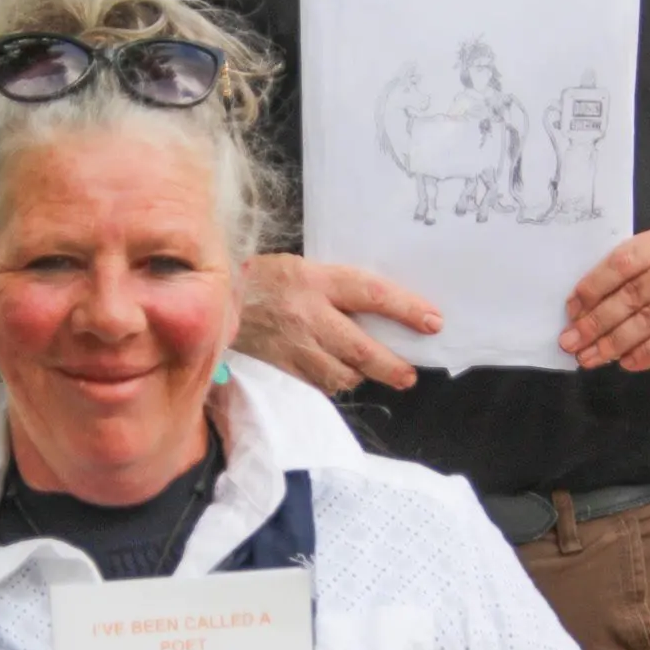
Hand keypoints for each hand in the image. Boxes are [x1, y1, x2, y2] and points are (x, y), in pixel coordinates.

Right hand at [237, 253, 441, 393]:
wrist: (216, 300)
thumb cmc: (265, 277)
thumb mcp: (304, 266)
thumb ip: (337, 286)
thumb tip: (379, 308)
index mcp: (317, 280)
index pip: (372, 295)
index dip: (406, 310)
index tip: (433, 322)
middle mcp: (309, 315)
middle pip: (361, 348)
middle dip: (391, 365)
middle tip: (409, 374)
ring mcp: (295, 345)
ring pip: (341, 373)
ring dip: (362, 376)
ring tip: (374, 373)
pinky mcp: (283, 366)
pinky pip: (318, 382)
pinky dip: (335, 381)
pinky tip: (341, 374)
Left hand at [559, 222, 649, 370]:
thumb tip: (598, 300)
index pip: (623, 260)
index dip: (592, 286)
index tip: (572, 308)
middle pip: (630, 294)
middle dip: (595, 321)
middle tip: (571, 341)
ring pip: (647, 320)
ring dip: (613, 343)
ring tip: (591, 358)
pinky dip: (646, 354)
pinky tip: (628, 362)